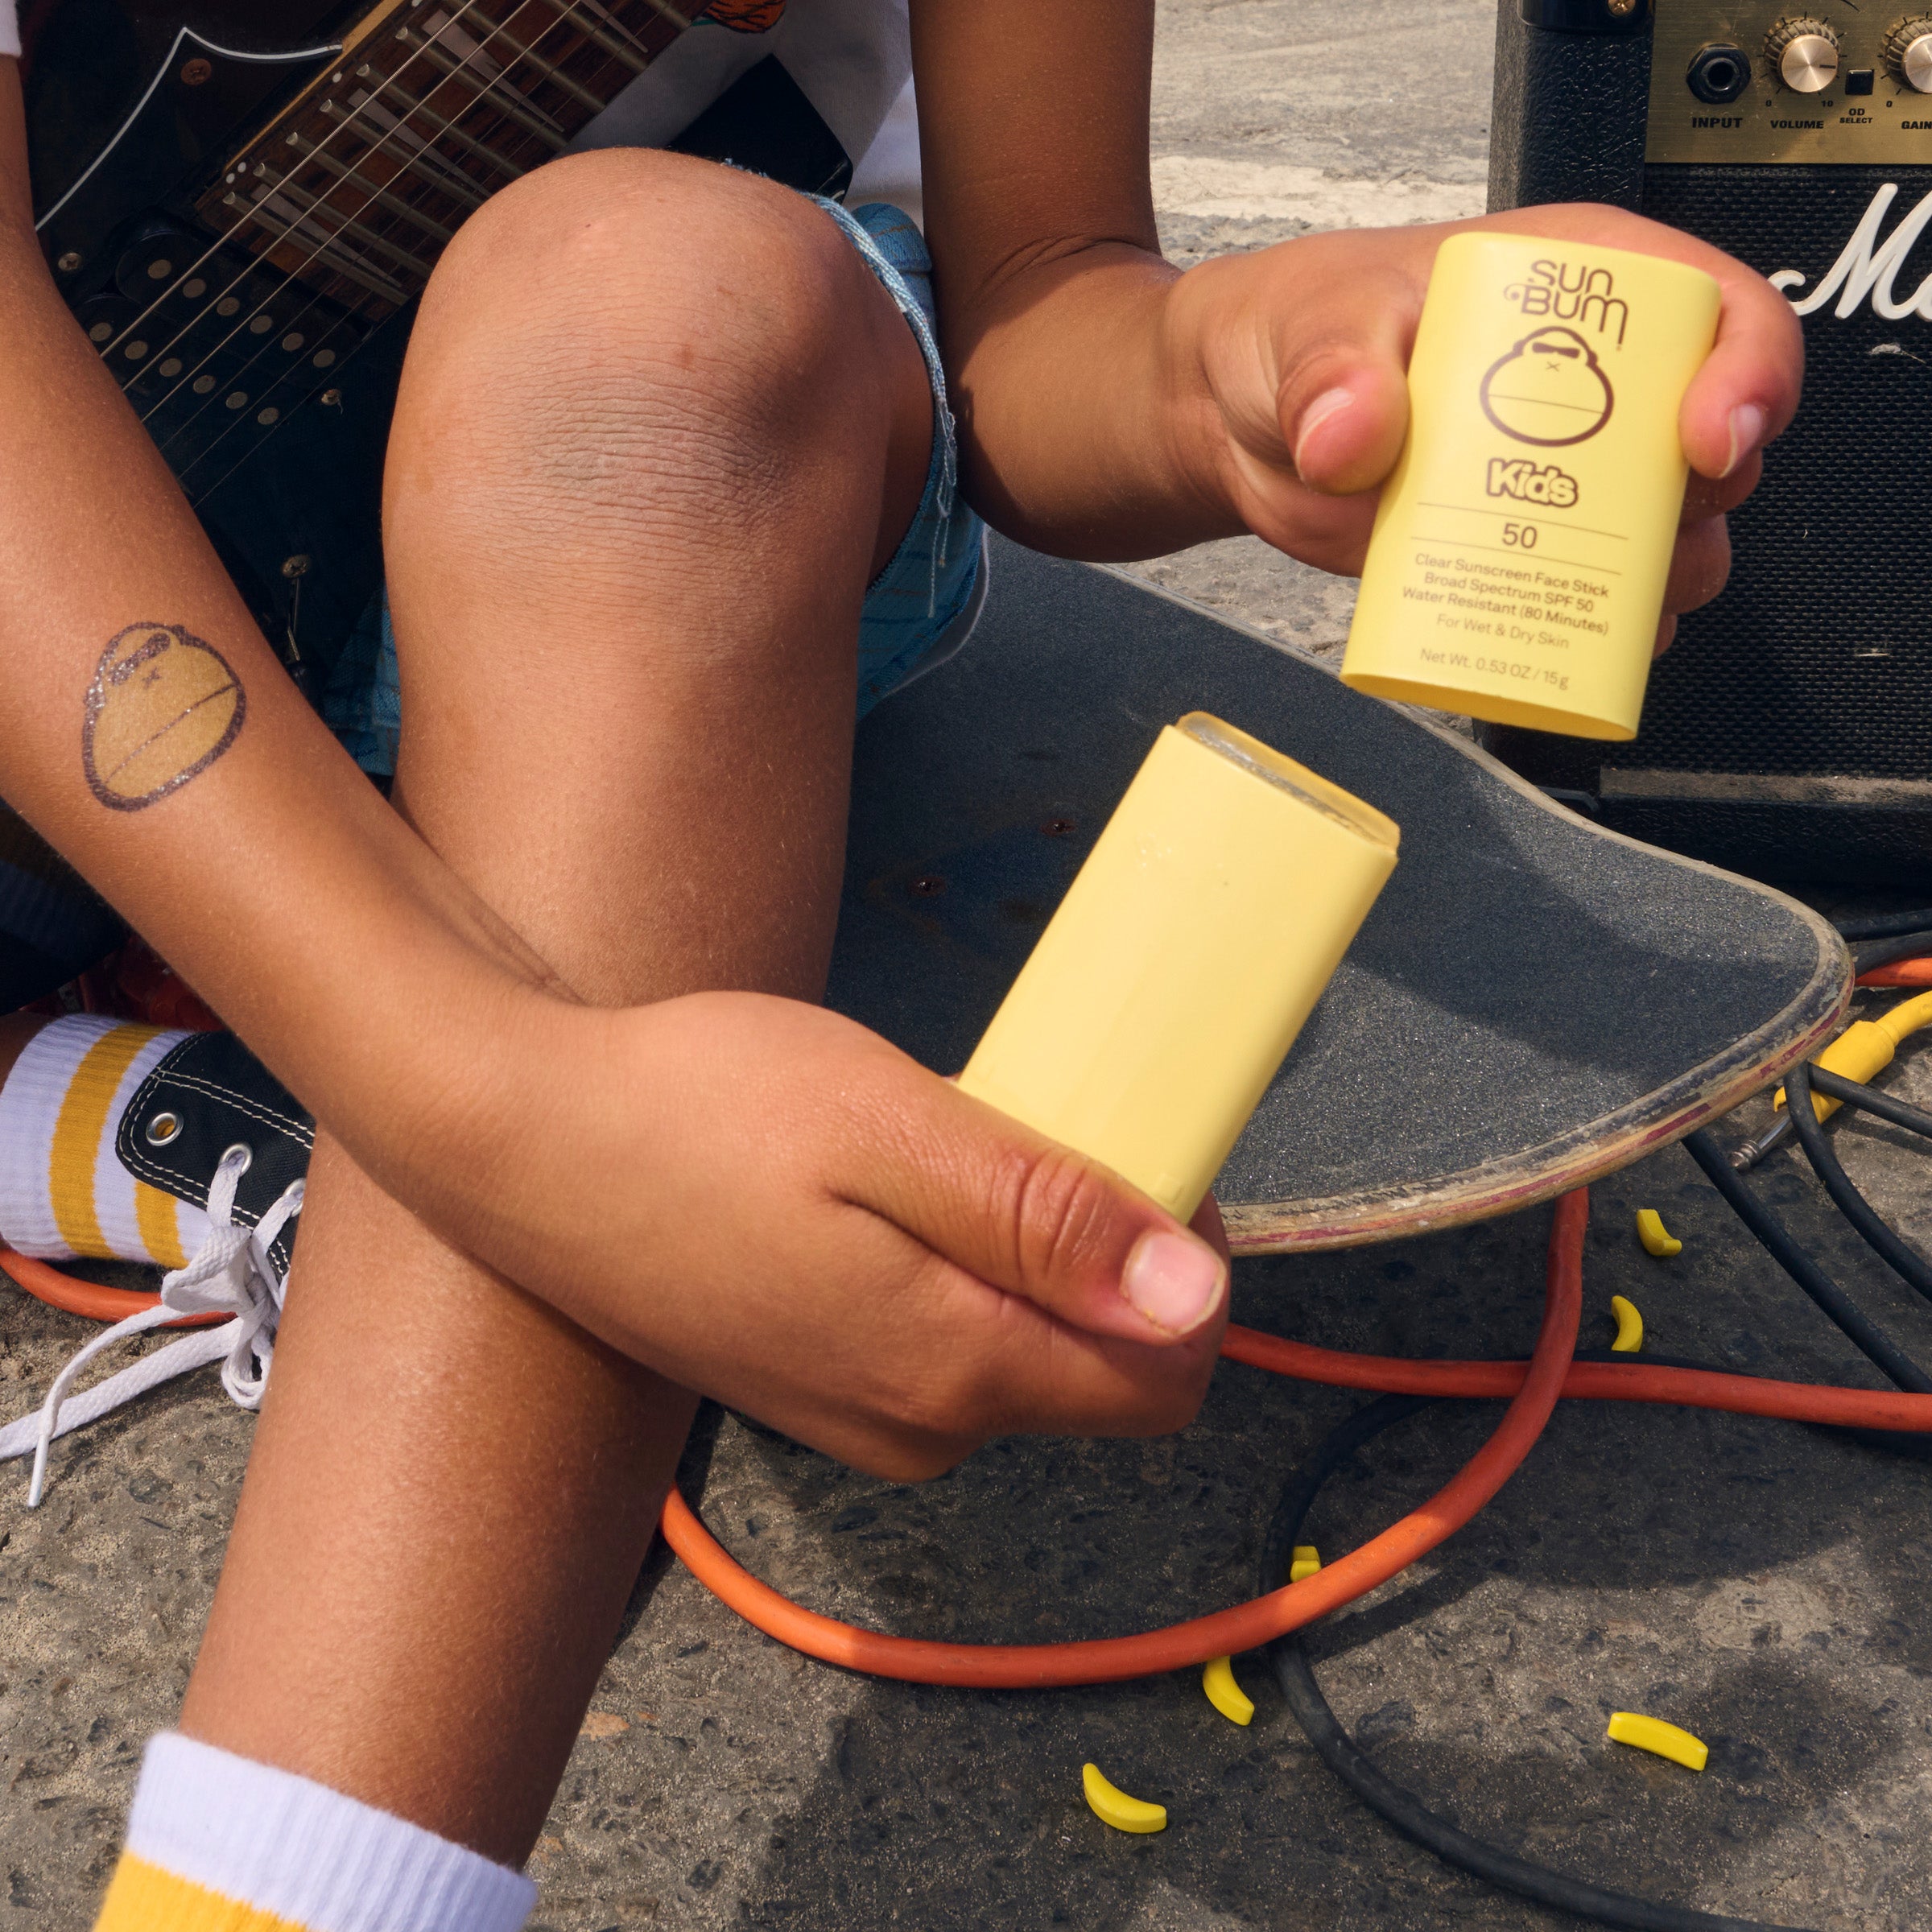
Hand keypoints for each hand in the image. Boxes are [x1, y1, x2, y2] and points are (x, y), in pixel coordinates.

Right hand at [438, 991, 1229, 1479]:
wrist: (517, 1144)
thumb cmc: (700, 1110)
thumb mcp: (891, 1127)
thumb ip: (1045, 1221)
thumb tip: (1194, 1302)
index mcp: (956, 1371)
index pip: (1167, 1376)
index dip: (1189, 1266)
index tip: (1139, 1148)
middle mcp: (921, 1429)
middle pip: (1097, 1366)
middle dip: (1106, 1255)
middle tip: (1024, 1123)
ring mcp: (861, 1422)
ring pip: (1021, 1352)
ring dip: (1025, 1257)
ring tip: (938, 1148)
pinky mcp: (815, 1392)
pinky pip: (944, 1345)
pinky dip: (956, 1272)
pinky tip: (880, 1191)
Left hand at [1171, 203, 1804, 651]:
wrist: (1235, 417)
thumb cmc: (1292, 331)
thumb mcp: (1314, 325)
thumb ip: (1333, 372)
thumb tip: (1351, 438)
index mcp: (1577, 285)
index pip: (1720, 312)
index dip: (1747, 375)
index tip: (1706, 440)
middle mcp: (1593, 382)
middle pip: (1712, 446)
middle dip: (1700, 502)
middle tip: (1636, 535)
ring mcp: (1564, 472)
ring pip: (1669, 537)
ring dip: (1658, 580)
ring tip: (1602, 597)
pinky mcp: (1519, 547)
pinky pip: (1593, 600)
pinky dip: (1596, 635)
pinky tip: (1565, 644)